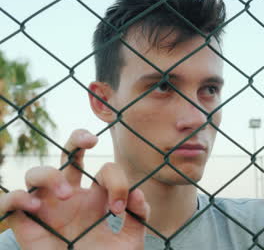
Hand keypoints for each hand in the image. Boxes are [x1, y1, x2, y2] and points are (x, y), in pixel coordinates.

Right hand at [0, 130, 149, 249]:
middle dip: (77, 138)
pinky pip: (10, 202)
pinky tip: (34, 205)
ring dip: (50, 175)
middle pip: (68, 154)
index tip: (118, 208)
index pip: (106, 171)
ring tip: (67, 194)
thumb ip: (137, 216)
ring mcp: (48, 208)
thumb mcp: (130, 240)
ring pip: (37, 173)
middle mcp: (71, 196)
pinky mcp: (27, 225)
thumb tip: (137, 193)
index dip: (116, 182)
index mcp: (96, 197)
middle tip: (91, 141)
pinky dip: (17, 198)